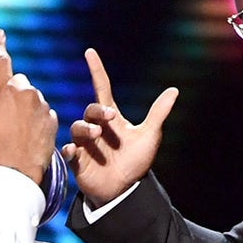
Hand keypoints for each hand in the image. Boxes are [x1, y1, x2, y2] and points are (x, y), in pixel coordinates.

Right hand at [0, 29, 57, 184]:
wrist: (20, 172)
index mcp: (7, 90)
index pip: (1, 61)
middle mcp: (28, 93)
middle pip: (18, 83)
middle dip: (11, 92)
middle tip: (2, 116)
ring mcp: (43, 106)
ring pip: (32, 98)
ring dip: (24, 107)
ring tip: (14, 131)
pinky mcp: (53, 119)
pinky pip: (43, 113)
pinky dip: (35, 120)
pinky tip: (27, 135)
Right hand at [60, 48, 177, 206]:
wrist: (126, 190)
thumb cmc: (135, 162)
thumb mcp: (149, 136)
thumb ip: (158, 113)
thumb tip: (174, 90)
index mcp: (111, 118)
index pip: (102, 88)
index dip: (96, 70)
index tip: (90, 52)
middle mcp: (96, 128)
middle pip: (90, 109)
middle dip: (97, 110)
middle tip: (109, 117)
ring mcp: (85, 144)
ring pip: (76, 128)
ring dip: (84, 129)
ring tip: (96, 136)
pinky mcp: (78, 162)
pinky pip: (68, 151)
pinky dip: (69, 150)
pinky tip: (74, 151)